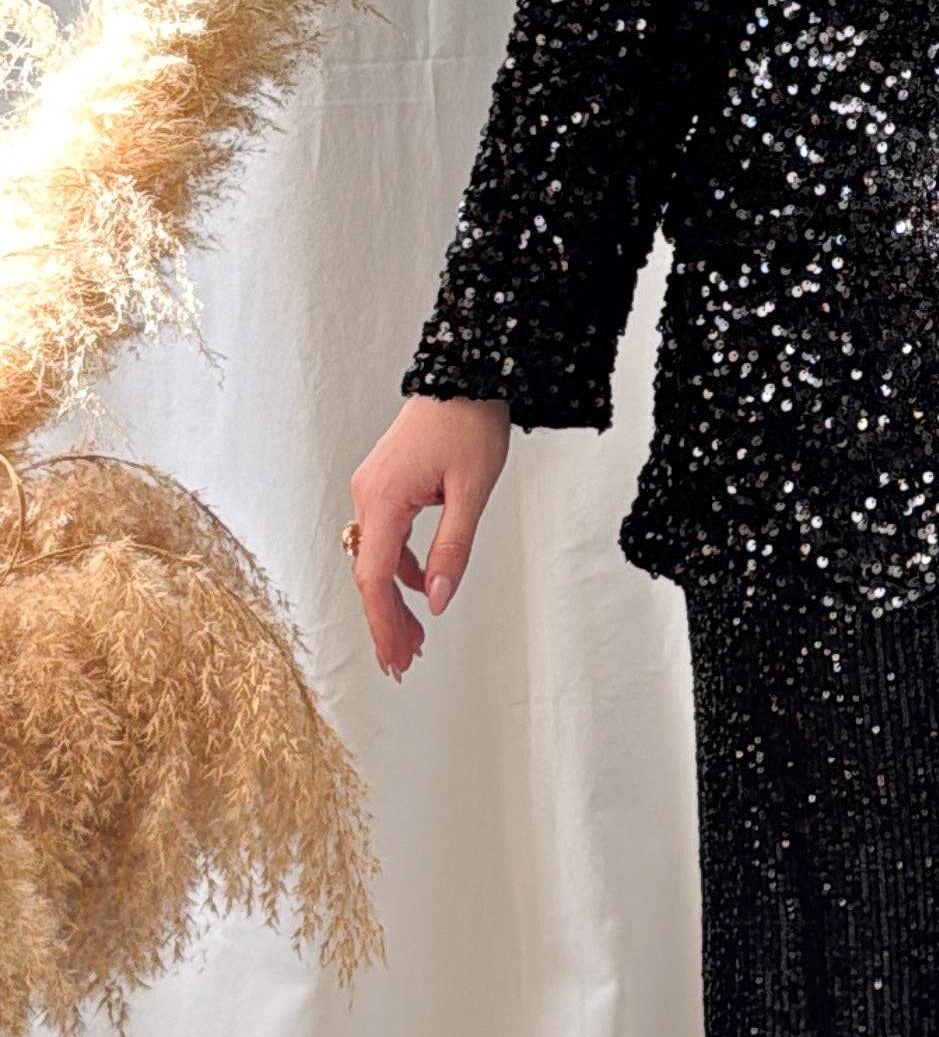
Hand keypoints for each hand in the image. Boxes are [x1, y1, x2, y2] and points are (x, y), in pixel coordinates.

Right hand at [347, 394, 511, 679]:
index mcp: (384, 499)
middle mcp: (367, 495)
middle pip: (369, 574)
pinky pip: (384, 537)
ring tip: (415, 636)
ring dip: (392, 598)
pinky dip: (398, 568)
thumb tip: (436, 601)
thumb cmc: (471, 424)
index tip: (396, 658)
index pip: (375, 578)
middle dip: (386, 621)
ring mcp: (372, 488)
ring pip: (374, 558)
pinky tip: (419, 587)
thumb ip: (452, 550)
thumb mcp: (472, 492)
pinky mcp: (383, 483)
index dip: (383, 623)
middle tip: (405, 662)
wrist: (465, 373)